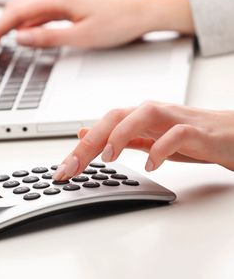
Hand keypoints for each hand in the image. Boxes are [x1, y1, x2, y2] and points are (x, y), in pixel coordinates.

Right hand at [0, 0, 193, 52]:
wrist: (143, 13)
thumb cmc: (118, 23)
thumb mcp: (81, 36)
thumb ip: (48, 37)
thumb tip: (20, 37)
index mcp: (58, 0)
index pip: (16, 15)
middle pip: (18, 10)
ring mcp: (64, 0)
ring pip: (29, 12)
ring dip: (12, 27)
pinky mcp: (71, 7)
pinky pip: (43, 15)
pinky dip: (29, 25)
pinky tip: (25, 34)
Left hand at [52, 101, 233, 179]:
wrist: (229, 134)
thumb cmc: (188, 136)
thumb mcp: (147, 139)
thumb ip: (119, 137)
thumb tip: (86, 133)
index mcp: (138, 117)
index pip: (103, 125)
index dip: (81, 146)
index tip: (64, 169)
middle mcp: (152, 113)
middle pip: (115, 117)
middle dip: (90, 141)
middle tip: (72, 166)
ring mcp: (173, 118)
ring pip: (143, 114)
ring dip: (121, 135)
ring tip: (108, 157)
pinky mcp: (195, 130)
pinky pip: (176, 134)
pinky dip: (161, 148)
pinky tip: (151, 164)